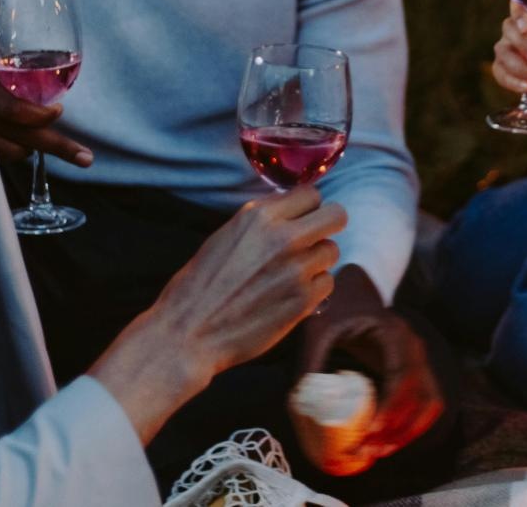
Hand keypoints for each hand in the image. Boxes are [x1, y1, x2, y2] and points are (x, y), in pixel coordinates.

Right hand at [0, 58, 91, 166]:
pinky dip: (11, 150)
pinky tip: (22, 145)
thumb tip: (40, 66)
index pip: (11, 108)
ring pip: (6, 150)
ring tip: (49, 139)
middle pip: (17, 136)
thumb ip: (5, 66)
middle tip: (85, 157)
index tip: (58, 111)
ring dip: (29, 148)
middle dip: (55, 146)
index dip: (38, 116)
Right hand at [88, 187, 346, 441]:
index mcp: (258, 215)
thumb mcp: (227, 235)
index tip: (302, 220)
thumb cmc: (201, 285)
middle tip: (313, 241)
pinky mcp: (303, 300)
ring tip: (291, 275)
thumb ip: (263, 222)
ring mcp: (296, 269)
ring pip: (332, 251)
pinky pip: (327, 283)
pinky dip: (314, 289)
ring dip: (317, 262)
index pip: (312, 193)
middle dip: (328, 227)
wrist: (189, 332)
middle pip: (336, 215)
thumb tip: (294, 214)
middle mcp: (282, 237)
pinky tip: (290, 296)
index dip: (309, 208)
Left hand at [295, 267, 444, 474]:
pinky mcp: (413, 371)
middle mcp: (414, 347)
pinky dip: (412, 425)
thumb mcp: (318, 329)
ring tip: (378, 452)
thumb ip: (309, 361)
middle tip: (370, 451)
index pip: (403, 376)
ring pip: (429, 403)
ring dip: (409, 432)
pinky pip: (424, 402)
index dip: (390, 408)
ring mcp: (418, 360)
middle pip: (423, 396)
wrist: (353, 288)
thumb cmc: (335, 306)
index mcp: (395, 333)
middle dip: (400, 429)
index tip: (369, 431)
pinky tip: (388, 440)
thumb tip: (298, 405)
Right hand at [491, 4, 526, 129]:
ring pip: (503, 52)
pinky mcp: (506, 71)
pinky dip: (513, 81)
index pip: (521, 7)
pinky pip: (500, 73)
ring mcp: (511, 51)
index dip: (519, 13)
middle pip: (509, 29)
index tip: (525, 25)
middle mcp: (520, 31)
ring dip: (521, 66)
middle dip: (523, 44)